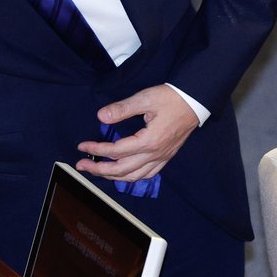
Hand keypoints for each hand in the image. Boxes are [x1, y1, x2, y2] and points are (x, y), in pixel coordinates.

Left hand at [75, 85, 197, 181]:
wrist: (195, 101)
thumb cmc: (171, 98)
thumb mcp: (145, 99)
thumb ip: (122, 109)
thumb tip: (101, 117)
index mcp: (149, 141)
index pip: (116, 151)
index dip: (96, 149)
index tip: (82, 146)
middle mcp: (155, 154)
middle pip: (122, 170)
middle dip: (98, 169)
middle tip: (81, 165)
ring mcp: (162, 157)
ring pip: (134, 176)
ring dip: (113, 176)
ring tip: (97, 171)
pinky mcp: (166, 156)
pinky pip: (147, 174)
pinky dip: (131, 177)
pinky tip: (122, 174)